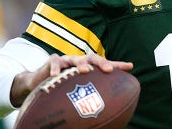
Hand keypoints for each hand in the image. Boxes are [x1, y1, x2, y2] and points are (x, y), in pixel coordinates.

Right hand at [10, 53, 132, 106]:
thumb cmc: (63, 85)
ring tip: (85, 70)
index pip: (105, 64)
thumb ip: (89, 97)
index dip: (118, 64)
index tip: (130, 67)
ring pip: (76, 59)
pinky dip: (55, 69)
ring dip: (81, 64)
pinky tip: (55, 76)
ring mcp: (67, 60)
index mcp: (89, 67)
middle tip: (108, 70)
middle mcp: (80, 61)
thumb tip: (107, 114)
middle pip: (93, 58)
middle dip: (102, 62)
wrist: (40, 80)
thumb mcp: (77, 90)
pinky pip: (55, 63)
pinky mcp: (53, 60)